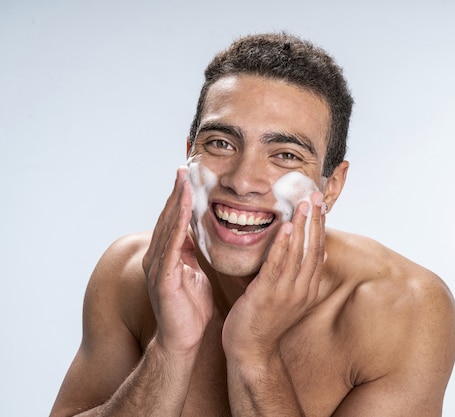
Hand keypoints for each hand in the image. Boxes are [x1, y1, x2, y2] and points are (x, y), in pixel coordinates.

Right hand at [143, 166, 213, 355]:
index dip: (180, 198)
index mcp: (167, 255)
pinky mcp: (163, 278)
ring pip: (168, 228)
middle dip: (176, 193)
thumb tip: (197, 234)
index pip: (174, 221)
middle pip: (168, 218)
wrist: (182, 339)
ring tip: (184, 182)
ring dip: (176, 203)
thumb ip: (192, 253)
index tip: (188, 177)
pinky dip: (177, 226)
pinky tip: (184, 210)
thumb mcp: (195, 273)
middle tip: (184, 169)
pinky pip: (171, 246)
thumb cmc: (191, 309)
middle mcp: (158, 257)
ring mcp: (158, 266)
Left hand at [222, 191, 325, 360]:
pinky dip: (283, 244)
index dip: (320, 227)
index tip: (320, 206)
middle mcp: (301, 289)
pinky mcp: (268, 294)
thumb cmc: (263, 321)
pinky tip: (286, 226)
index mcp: (307, 289)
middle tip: (316, 196)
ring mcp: (286, 293)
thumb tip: (313, 252)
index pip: (318, 251)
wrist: (250, 350)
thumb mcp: (286, 296)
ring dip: (302, 226)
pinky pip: (277, 265)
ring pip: (298, 253)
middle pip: (313, 248)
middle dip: (315, 220)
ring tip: (304, 203)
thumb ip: (296, 273)